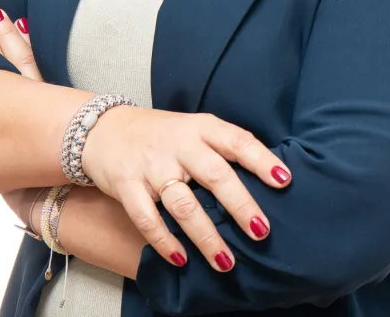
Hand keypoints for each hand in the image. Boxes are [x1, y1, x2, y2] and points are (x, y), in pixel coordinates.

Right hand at [0, 5, 292, 272]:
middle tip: (261, 231)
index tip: (284, 180)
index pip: (237, 140)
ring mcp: (152, 165)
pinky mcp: (127, 185)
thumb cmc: (163, 135)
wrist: (104, 129)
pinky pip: (148, 219)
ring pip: (183, 203)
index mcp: (201, 127)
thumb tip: (270, 181)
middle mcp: (179, 144)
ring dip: (206, 236)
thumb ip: (223, 149)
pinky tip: (181, 259)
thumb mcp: (194, 129)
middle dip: (240, 204)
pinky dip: (165, 242)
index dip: (261, 159)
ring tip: (227, 262)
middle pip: (215, 174)